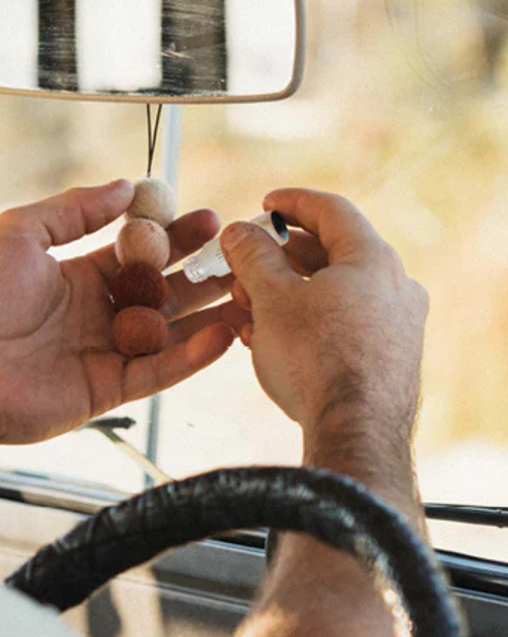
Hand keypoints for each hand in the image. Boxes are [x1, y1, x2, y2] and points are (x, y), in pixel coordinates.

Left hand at [0, 180, 241, 443]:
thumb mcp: (19, 232)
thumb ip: (74, 209)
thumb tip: (124, 186)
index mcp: (77, 275)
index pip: (139, 252)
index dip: (174, 235)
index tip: (206, 217)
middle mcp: (96, 313)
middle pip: (163, 289)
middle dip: (202, 270)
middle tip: (241, 253)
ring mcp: (105, 351)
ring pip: (171, 331)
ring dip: (209, 313)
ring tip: (248, 294)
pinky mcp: (108, 388)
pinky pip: (159, 370)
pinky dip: (192, 355)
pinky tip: (223, 334)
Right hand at [221, 189, 428, 444]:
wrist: (355, 434)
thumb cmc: (315, 358)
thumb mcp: (271, 298)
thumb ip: (253, 256)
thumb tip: (239, 231)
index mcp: (372, 259)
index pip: (331, 210)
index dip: (291, 202)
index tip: (264, 203)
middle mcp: (396, 286)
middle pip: (332, 253)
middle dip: (281, 256)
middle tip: (245, 262)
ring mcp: (398, 325)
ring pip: (335, 293)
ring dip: (289, 293)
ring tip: (249, 308)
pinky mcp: (391, 359)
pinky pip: (345, 325)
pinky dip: (308, 321)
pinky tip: (272, 340)